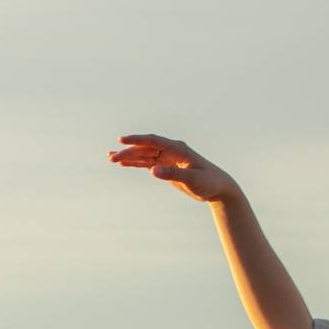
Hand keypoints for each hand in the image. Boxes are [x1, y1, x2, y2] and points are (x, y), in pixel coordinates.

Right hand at [109, 133, 238, 203]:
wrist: (218, 187)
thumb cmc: (208, 182)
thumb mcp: (192, 180)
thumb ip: (172, 174)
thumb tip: (153, 171)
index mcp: (177, 148)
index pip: (153, 141)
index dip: (137, 140)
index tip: (121, 140)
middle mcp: (170, 150)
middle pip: (145, 148)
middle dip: (128, 152)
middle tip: (112, 158)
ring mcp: (167, 158)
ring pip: (144, 155)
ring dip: (128, 156)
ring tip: (110, 158)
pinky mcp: (166, 167)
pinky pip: (147, 163)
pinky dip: (135, 163)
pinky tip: (123, 164)